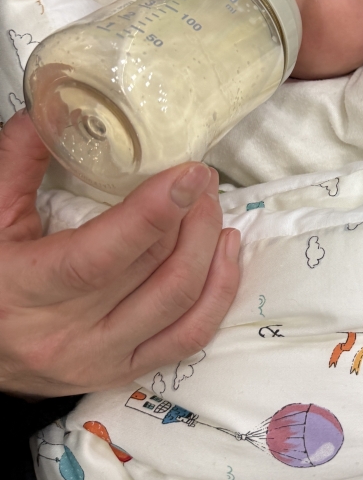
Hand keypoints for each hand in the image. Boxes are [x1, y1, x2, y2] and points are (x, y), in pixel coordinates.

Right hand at [0, 110, 240, 396]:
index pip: (101, 256)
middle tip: (201, 178)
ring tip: (212, 208)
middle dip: (190, 218)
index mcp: (27, 290)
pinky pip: (189, 339)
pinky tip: (225, 253)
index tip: (188, 174)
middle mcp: (67, 334)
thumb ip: (17, 161)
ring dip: (208, 250)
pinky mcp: (124, 372)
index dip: (153, 214)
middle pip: (152, 273)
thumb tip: (54, 107)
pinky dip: (218, 293)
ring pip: (180, 306)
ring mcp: (101, 359)